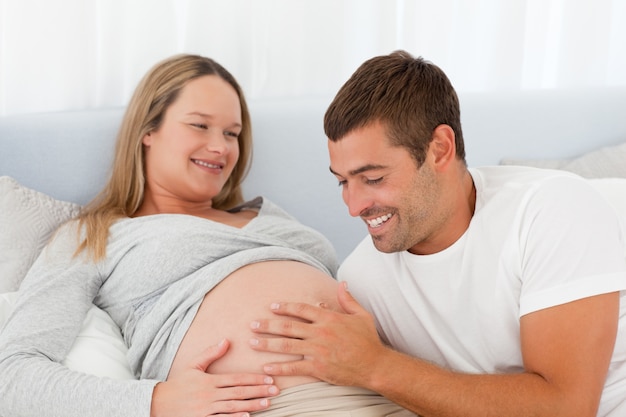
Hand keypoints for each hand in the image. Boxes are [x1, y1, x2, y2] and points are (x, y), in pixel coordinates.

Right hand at [151, 339, 278, 416]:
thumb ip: (211, 353)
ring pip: (233, 407)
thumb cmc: (178, 384)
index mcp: (209, 380)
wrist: (157, 403)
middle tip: (276, 391)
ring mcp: (206, 409)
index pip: (237, 379)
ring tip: (267, 404)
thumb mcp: (193, 366)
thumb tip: (227, 340)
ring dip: (252, 405)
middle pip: (239, 392)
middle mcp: (209, 395)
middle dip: (259, 391)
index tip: (269, 379)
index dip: (254, 379)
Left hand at [249, 282, 388, 387]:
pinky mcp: (318, 368)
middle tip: (252, 324)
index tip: (272, 306)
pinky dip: (279, 368)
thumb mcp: (361, 315)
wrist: (375, 365)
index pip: (301, 309)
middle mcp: (320, 332)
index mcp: (329, 318)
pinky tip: (266, 368)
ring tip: (252, 343)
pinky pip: (295, 367)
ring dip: (267, 344)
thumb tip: (342, 284)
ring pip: (287, 346)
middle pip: (288, 327)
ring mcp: (318, 351)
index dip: (285, 307)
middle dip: (267, 325)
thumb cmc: (369, 340)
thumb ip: (348, 300)